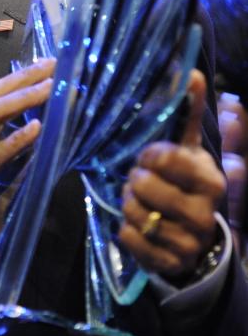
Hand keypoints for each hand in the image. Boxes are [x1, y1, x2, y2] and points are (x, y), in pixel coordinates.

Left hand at [119, 70, 225, 281]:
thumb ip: (187, 111)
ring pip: (135, 214)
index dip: (148, 154)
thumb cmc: (185, 180)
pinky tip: (137, 223)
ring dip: (128, 204)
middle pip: (144, 187)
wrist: (195, 235)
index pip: (164, 158)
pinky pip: (130, 240)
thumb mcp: (188, 147)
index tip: (147, 155)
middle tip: (139, 180)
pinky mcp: (170, 264)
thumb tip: (190, 71)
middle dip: (134, 180)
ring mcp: (188, 243)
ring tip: (138, 200)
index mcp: (209, 179)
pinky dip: (127, 230)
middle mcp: (203, 214)